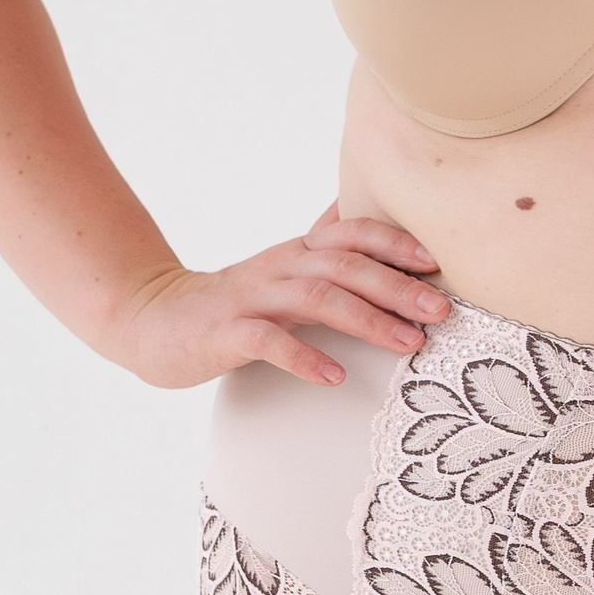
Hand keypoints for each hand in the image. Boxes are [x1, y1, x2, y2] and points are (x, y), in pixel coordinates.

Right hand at [116, 202, 449, 388]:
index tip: (437, 262)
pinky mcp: (226, 332)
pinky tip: (335, 375)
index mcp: (299, 252)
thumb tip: (367, 219)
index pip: (352, 233)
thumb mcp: (285, 270)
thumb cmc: (234, 301)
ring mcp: (252, 298)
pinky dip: (304, 357)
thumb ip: (326, 248)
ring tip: (407, 343)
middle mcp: (280, 267)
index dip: (395, 243)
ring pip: (316, 298)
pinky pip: (268, 342)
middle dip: (397, 285)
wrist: (153, 319)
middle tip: (441, 310)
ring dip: (367, 319)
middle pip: (345, 265)